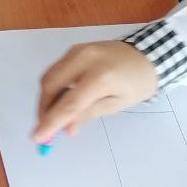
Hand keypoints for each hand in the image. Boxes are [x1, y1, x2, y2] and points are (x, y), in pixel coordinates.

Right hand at [34, 41, 157, 142]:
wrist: (149, 54)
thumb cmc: (139, 83)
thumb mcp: (117, 104)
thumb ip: (88, 114)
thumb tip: (66, 129)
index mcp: (101, 77)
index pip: (69, 103)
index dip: (51, 122)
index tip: (37, 138)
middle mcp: (85, 59)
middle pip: (50, 85)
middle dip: (44, 109)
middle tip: (46, 128)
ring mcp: (78, 50)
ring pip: (49, 76)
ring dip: (46, 98)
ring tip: (54, 116)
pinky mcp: (75, 48)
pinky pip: (56, 69)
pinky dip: (54, 87)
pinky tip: (61, 100)